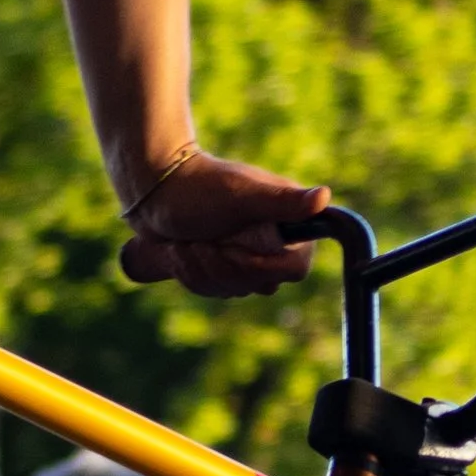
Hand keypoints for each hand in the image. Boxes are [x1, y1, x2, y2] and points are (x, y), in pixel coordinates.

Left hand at [120, 149, 330, 296]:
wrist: (151, 189)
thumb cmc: (196, 186)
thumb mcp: (240, 195)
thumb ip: (282, 201)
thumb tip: (324, 197)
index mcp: (285, 220)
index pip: (294, 267)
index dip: (261, 265)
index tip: (233, 248)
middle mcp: (270, 240)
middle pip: (259, 283)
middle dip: (221, 265)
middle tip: (199, 241)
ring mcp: (244, 254)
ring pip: (232, 289)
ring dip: (201, 268)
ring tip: (183, 243)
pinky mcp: (220, 266)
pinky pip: (212, 289)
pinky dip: (190, 272)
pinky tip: (177, 250)